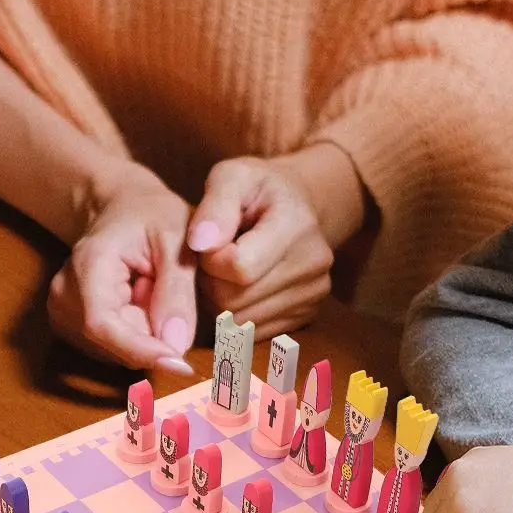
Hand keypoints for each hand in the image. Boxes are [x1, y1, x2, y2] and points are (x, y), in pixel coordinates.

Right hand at [48, 166, 197, 372]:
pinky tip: (138, 303)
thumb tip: (176, 347)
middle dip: (152, 335)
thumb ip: (177, 292)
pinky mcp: (70, 328)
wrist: (121, 207)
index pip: (102, 325)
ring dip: (145, 334)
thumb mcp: (178, 240)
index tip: (181, 365)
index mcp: (86, 266)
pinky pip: (114, 351)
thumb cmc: (152, 215)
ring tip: (149, 290)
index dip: (141, 350)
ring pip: (116, 353)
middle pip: (114, 346)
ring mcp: (62, 314)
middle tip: (165, 291)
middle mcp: (64, 296)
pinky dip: (135, 335)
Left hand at [187, 143, 362, 336]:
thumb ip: (214, 206)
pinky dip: (235, 318)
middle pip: (235, 301)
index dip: (210, 261)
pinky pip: (252, 335)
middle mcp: (313, 264)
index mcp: (296, 224)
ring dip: (218, 303)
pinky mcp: (306, 316)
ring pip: (240, 323)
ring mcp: (313, 295)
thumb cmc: (255, 190)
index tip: (208, 243)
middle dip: (210, 283)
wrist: (296, 206)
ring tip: (224, 272)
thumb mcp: (232, 177)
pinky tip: (238, 289)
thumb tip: (199, 243)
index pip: (239, 267)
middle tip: (211, 260)